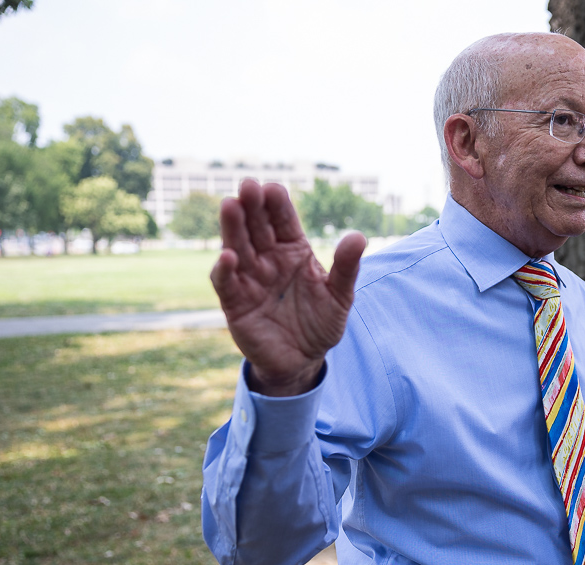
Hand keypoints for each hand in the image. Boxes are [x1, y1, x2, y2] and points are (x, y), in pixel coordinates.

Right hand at [211, 179, 365, 395]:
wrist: (304, 359)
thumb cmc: (322, 322)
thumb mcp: (341, 296)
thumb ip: (347, 267)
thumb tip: (359, 236)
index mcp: (293, 251)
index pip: (283, 221)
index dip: (277, 204)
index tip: (273, 188)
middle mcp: (268, 259)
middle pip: (256, 228)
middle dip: (252, 207)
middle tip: (248, 186)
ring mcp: (250, 279)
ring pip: (237, 247)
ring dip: (232, 228)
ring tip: (230, 206)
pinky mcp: (236, 303)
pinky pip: (227, 283)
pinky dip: (225, 270)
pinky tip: (228, 256)